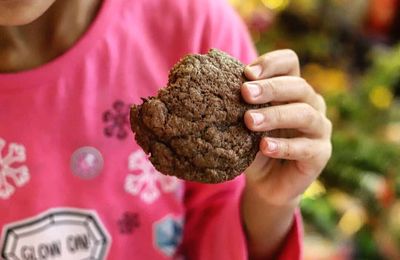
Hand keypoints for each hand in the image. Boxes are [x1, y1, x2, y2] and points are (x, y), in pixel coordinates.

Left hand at [240, 49, 331, 258]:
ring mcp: (319, 128)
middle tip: (245, 93)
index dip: (271, 63)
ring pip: (304, 114)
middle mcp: (311, 103)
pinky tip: (263, 146)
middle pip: (298, 86)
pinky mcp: (321, 153)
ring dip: (275, 115)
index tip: (247, 73)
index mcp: (291, 89)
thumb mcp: (244, 123)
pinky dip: (283, 146)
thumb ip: (240, 105)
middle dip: (270, 88)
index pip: (289, 63)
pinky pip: (305, 147)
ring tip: (249, 121)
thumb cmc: (252, 147)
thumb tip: (215, 85)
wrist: (266, 183)